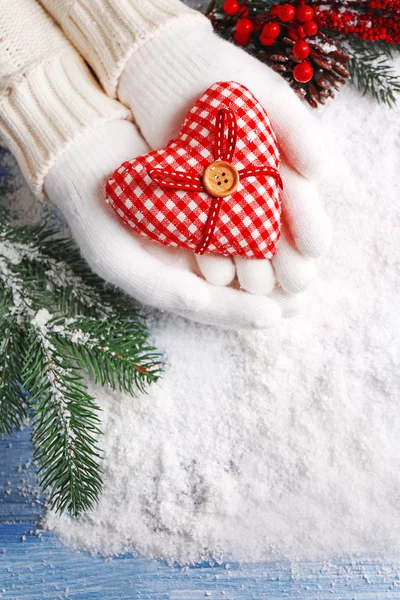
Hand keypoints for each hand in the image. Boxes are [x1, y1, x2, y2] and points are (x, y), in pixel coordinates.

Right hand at [45, 119, 299, 328]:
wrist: (89, 158)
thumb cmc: (98, 217)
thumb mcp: (117, 259)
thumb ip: (159, 286)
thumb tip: (202, 300)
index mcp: (172, 284)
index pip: (214, 308)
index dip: (242, 314)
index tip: (274, 316)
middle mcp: (192, 265)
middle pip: (237, 288)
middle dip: (270, 293)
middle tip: (301, 298)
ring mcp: (203, 235)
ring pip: (246, 256)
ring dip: (276, 263)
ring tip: (305, 269)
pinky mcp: (210, 204)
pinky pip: (243, 220)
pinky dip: (266, 226)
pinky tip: (288, 227)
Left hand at [118, 21, 330, 296]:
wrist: (160, 74)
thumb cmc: (220, 75)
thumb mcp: (267, 95)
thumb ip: (298, 129)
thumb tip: (323, 171)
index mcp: (281, 163)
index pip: (300, 202)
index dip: (308, 225)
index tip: (314, 248)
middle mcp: (253, 188)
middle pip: (274, 229)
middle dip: (285, 258)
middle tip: (295, 282)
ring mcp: (219, 201)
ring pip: (241, 240)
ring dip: (251, 265)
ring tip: (259, 285)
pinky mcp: (186, 208)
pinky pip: (202, 236)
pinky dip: (210, 254)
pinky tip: (218, 272)